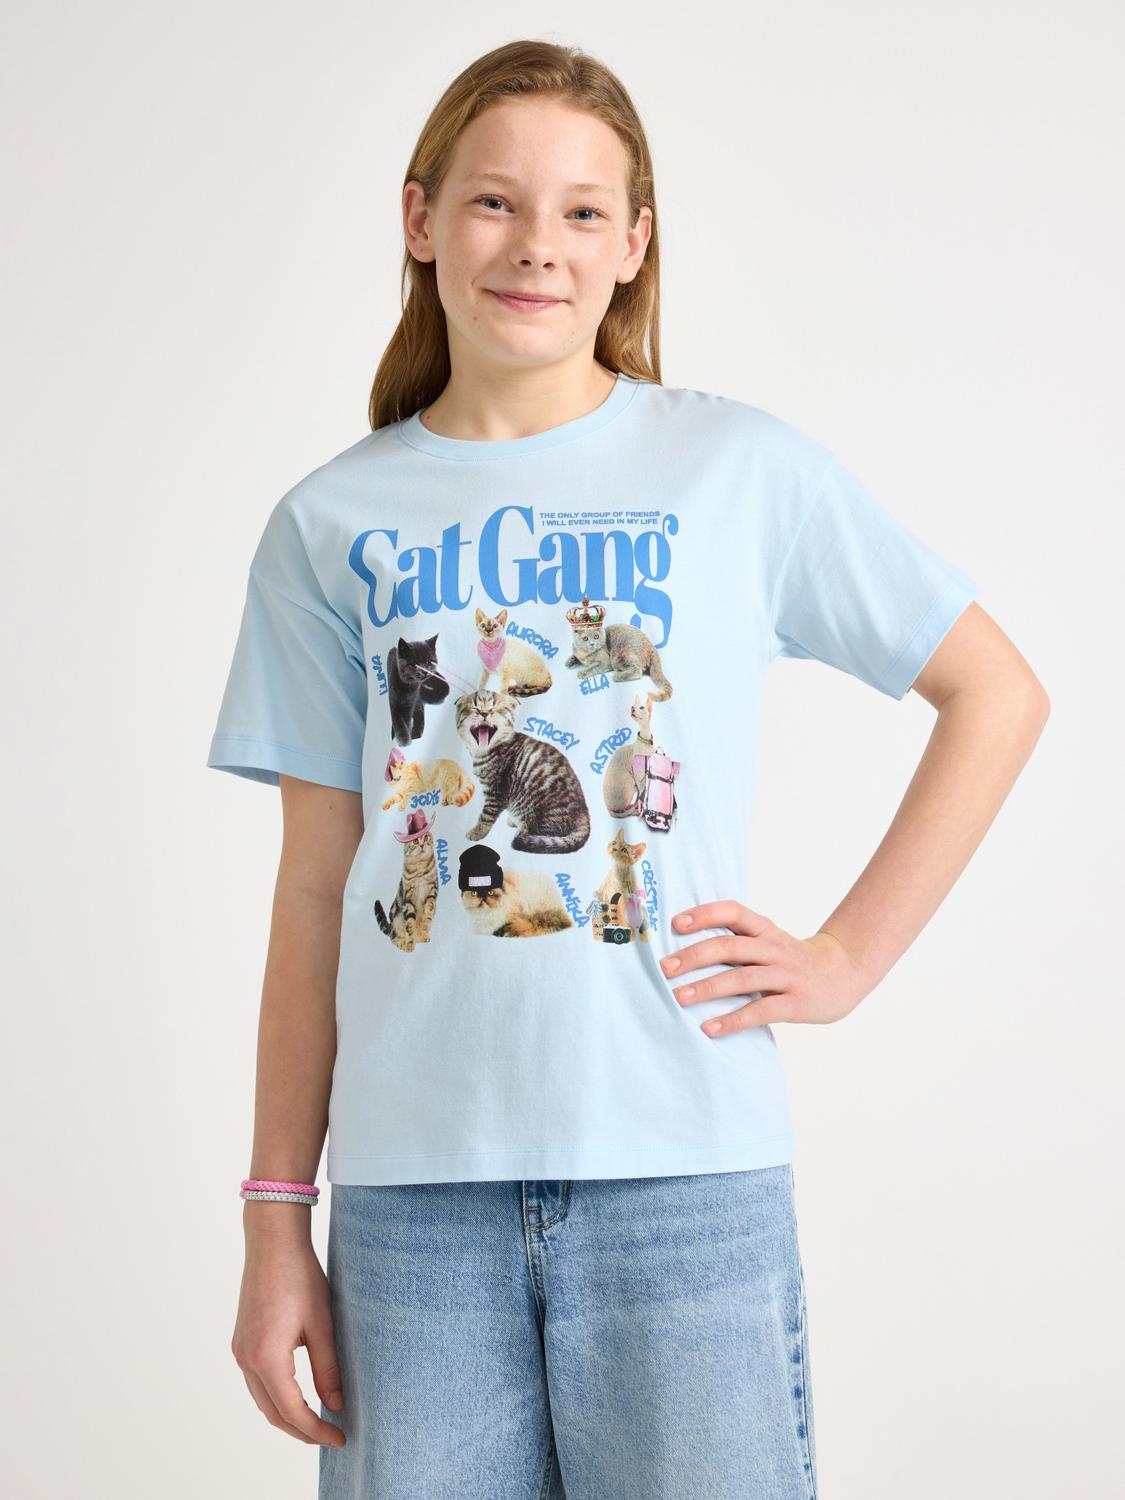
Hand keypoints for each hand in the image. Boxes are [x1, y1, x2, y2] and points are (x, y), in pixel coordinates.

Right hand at [231, 1233, 346, 1447]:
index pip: (292, 1411)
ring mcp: (240, 1351)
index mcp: (266, 1358)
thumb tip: (336, 1406)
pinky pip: (256, 1383)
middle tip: (331, 1436)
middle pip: (273, 1413)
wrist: (273, 1242)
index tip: (340, 1438)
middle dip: (301, 1430)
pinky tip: (296, 1395)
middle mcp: (246, 1359)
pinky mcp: (242, 1341)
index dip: (316, 1430)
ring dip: (287, 1416)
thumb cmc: (300, 1277)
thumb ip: (328, 1369)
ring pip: (262, 1400)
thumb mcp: (322, 1324)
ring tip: (317, 1421)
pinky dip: (276, 1397)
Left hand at [659, 901, 875, 1034]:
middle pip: (729, 947)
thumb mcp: (768, 941)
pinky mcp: (795, 1003)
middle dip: (693, 957)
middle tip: (665, 969)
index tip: (675, 924)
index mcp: (765, 929)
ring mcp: (786, 975)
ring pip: (741, 979)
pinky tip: (709, 1028)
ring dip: (706, 988)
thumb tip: (685, 948)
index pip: (732, 912)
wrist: (843, 973)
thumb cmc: (792, 959)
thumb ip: (737, 942)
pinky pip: (759, 1011)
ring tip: (678, 998)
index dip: (704, 915)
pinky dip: (732, 1020)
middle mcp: (774, 948)